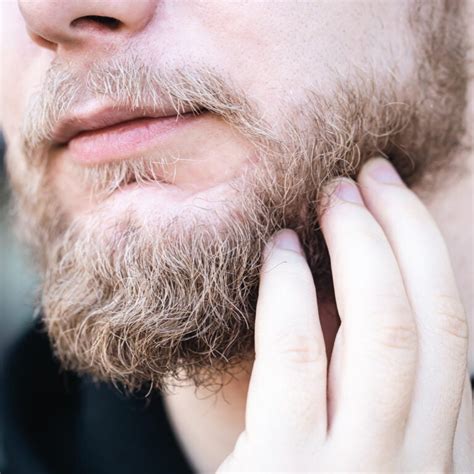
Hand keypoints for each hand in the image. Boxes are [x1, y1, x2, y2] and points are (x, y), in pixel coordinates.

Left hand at [218, 158, 472, 471]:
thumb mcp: (351, 443)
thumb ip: (366, 381)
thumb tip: (349, 284)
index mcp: (439, 454)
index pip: (454, 336)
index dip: (429, 256)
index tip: (395, 202)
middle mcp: (421, 465)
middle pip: (436, 320)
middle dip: (408, 233)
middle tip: (370, 174)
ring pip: (388, 333)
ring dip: (364, 246)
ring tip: (334, 193)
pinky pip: (299, 359)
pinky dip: (292, 291)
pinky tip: (279, 248)